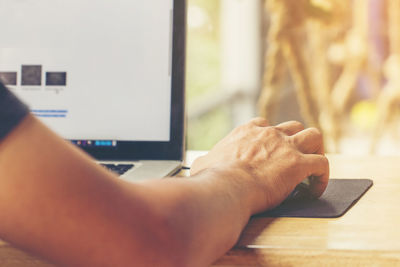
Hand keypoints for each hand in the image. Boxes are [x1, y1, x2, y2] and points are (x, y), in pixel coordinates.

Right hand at [190, 118, 328, 212]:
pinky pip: (322, 164)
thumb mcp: (203, 163)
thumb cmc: (213, 178)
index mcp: (247, 131)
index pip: (265, 125)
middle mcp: (269, 134)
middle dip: (296, 141)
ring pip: (314, 136)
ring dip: (316, 150)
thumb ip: (206, 160)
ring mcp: (286, 147)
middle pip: (293, 127)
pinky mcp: (298, 164)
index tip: (271, 152)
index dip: (271, 137)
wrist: (226, 187)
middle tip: (295, 158)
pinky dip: (322, 176)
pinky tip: (315, 189)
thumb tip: (199, 165)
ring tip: (312, 167)